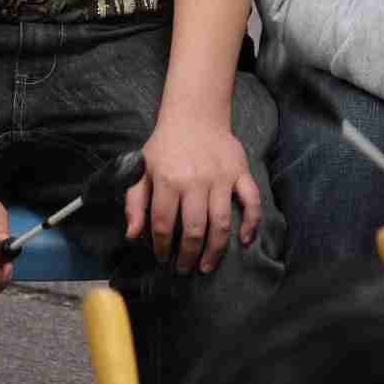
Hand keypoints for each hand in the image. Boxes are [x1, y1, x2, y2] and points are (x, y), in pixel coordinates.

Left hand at [124, 118, 260, 274]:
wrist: (194, 114)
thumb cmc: (165, 145)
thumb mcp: (142, 168)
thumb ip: (135, 201)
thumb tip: (132, 235)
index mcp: (168, 179)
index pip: (163, 223)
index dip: (162, 246)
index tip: (162, 258)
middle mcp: (195, 180)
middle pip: (193, 229)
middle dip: (188, 255)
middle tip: (184, 269)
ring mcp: (221, 177)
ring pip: (221, 223)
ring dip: (215, 250)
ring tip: (207, 266)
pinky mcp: (240, 172)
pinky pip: (251, 201)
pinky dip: (251, 223)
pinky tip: (244, 241)